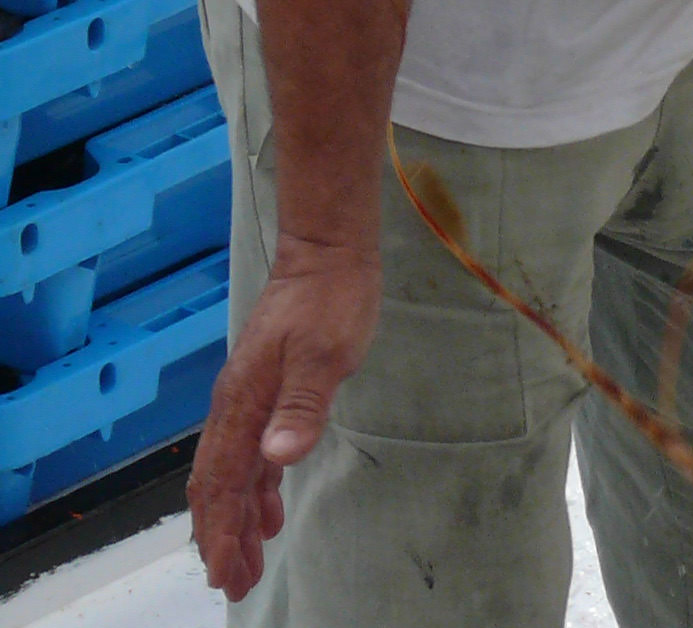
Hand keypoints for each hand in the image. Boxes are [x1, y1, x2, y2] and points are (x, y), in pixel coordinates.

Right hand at [190, 242, 379, 600]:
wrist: (326, 254)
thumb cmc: (330, 301)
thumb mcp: (325, 354)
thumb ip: (302, 406)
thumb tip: (274, 460)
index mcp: (242, 404)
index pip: (222, 483)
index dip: (220, 531)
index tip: (223, 574)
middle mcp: (235, 407)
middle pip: (216, 486)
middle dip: (221, 536)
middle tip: (233, 583)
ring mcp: (248, 399)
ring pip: (231, 473)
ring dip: (236, 518)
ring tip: (247, 560)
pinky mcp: (267, 391)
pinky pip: (249, 453)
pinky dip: (254, 488)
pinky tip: (269, 508)